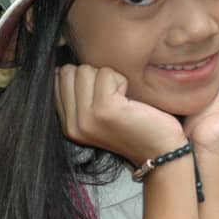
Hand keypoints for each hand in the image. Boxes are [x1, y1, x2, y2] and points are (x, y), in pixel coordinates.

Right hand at [54, 63, 187, 168]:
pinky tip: (129, 100)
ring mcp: (86, 118)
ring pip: (86, 70)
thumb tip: (65, 67)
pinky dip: (121, 80)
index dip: (82, 78)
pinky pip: (106, 74)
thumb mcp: (97, 116)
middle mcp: (72, 124)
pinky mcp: (104, 109)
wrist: (159, 151)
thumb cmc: (135, 127)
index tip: (101, 94)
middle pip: (69, 72)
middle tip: (112, 96)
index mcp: (68, 125)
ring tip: (121, 99)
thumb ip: (79, 97)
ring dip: (109, 78)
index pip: (59, 80)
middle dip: (93, 75)